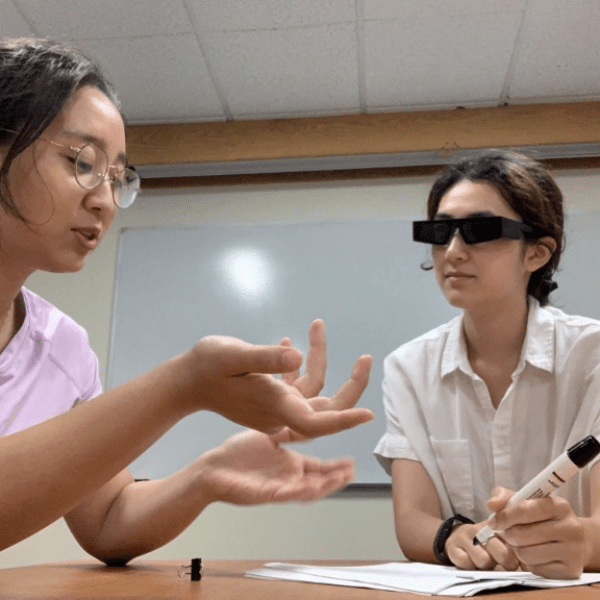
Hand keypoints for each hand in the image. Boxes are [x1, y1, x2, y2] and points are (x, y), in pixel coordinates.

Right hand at [183, 323, 372, 438]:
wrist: (185, 381)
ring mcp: (276, 405)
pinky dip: (299, 365)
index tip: (368, 414)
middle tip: (365, 359)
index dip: (343, 420)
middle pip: (325, 409)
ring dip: (319, 359)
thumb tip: (297, 357)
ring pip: (311, 391)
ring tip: (316, 325)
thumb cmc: (205, 366)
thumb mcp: (233, 355)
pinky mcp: (270, 396)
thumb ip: (265, 357)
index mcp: (274, 405)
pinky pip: (295, 385)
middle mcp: (280, 410)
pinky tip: (290, 340)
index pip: (315, 422)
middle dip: (350, 386)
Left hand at [199, 429, 354, 503]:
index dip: (336, 467)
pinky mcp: (264, 493)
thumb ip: (288, 429)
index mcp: (290, 465)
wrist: (212, 468)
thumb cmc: (238, 454)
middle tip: (353, 470)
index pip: (319, 468)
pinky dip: (300, 491)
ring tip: (342, 478)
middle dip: (337, 477)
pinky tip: (312, 486)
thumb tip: (305, 411)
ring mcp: (277, 487)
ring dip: (325, 486)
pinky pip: (285, 493)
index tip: (352, 462)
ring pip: (307, 490)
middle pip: (319, 481)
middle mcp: (287, 478)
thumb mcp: (269, 435)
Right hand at [445, 521, 519, 571]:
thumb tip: (529, 564)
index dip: (517, 554)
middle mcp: (479, 529)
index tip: (517, 558)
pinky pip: (466, 563)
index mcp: (495, 525)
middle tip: (505, 564)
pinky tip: (471, 561)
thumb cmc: (485, 542)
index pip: (512, 539)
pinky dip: (470, 566)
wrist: (456, 537)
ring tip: (486, 561)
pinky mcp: (452, 547)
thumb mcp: (500, 539)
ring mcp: (465, 537)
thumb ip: (514, 548)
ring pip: (484, 561)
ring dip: (486, 566)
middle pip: (501, 552)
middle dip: (506, 562)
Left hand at [485, 487, 586, 578]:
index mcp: (559, 505)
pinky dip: (529, 564)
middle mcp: (571, 527)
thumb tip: (491, 505)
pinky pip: (535, 570)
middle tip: (508, 534)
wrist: (572, 540)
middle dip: (508, 535)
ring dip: (517, 550)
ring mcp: (573, 551)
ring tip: (521, 544)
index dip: (504, 516)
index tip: (494, 522)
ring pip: (526, 554)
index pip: (524, 510)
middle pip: (521, 534)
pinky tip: (534, 555)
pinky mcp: (570, 570)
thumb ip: (504, 497)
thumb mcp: (525, 500)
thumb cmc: (542, 518)